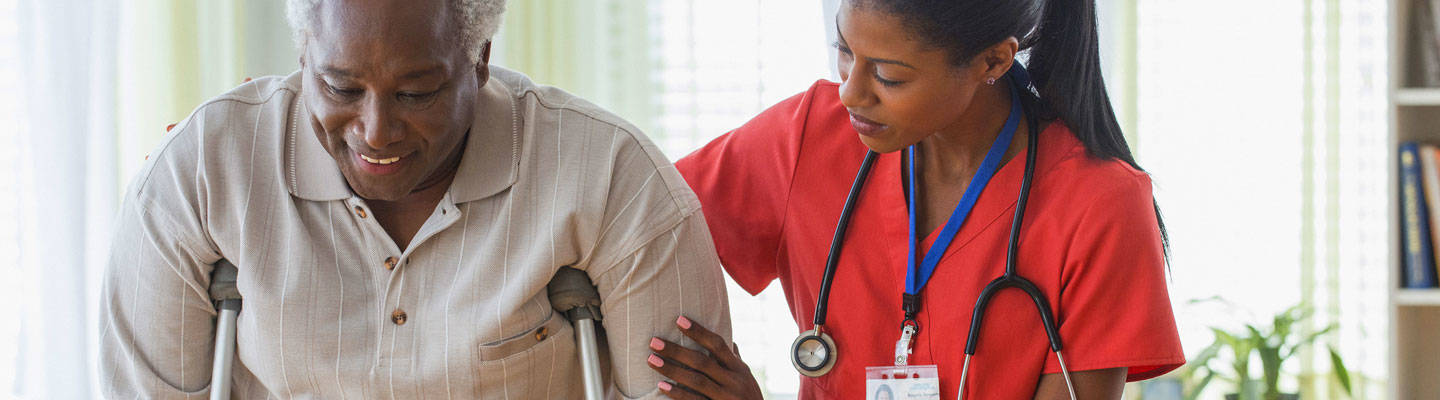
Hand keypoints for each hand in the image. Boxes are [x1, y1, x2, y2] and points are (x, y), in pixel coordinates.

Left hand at [648, 316, 763, 399]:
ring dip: (671, 370)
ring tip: (652, 360)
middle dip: (677, 351)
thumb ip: (736, 360)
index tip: (679, 320)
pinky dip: (677, 394)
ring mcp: (725, 398)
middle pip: (702, 362)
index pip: (718, 345)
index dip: (699, 332)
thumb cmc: (748, 399)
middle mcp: (734, 382)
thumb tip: (730, 341)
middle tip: (654, 342)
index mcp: (739, 369)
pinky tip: (662, 387)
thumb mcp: (747, 379)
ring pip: (696, 381)